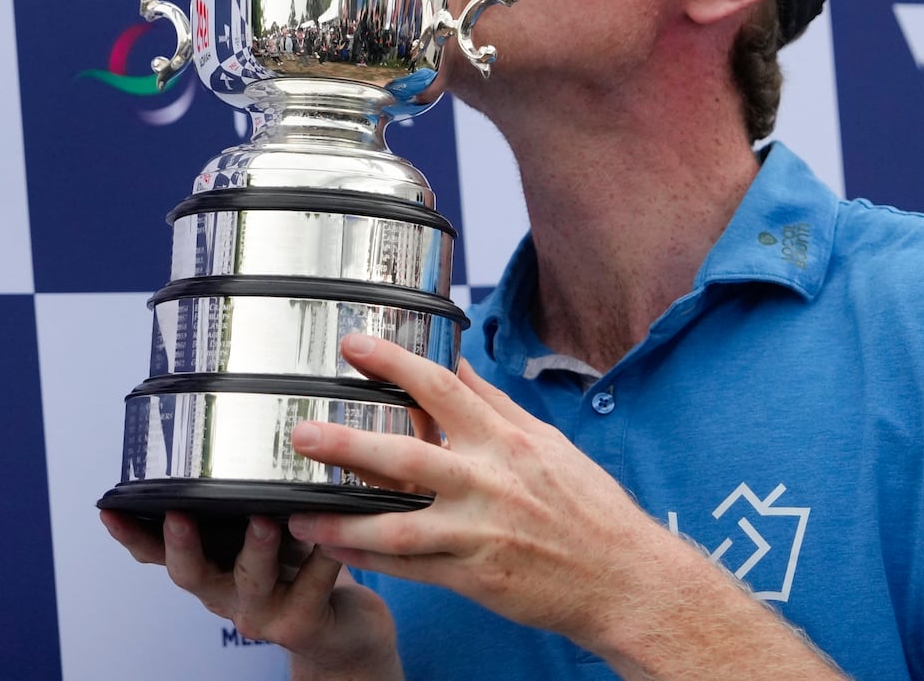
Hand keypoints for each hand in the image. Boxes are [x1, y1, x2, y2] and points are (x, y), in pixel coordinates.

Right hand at [102, 509, 402, 679]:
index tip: (110, 508)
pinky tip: (329, 539)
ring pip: (250, 581)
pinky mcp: (300, 624)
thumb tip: (242, 425)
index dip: (131, 534)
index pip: (157, 552)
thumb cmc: (298, 564)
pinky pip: (310, 588)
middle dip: (182, 543)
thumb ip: (248, 496)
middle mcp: (225, 593)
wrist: (340, 627)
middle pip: (190, 574)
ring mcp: (261, 612)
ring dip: (255, 549)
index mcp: (209, 565)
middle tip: (179, 514)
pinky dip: (320, 561)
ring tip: (264, 520)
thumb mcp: (265, 525)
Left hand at [284, 334, 687, 655]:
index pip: (442, 387)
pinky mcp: (475, 577)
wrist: (624, 578)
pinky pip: (411, 568)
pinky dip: (371, 560)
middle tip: (302, 432)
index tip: (353, 345)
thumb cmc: (588, 508)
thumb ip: (495, 405)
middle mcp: (490, 481)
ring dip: (342, 519)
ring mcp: (479, 532)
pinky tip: (338, 551)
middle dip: (347, 443)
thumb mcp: (546, 443)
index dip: (393, 361)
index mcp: (507, 440)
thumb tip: (457, 362)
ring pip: (397, 523)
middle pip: (406, 454)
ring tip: (299, 515)